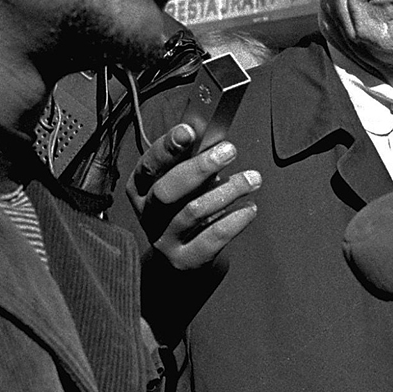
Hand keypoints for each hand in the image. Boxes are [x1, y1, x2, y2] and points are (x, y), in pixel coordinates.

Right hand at [127, 123, 259, 269]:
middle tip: (229, 151)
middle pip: (167, 190)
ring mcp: (164, 239)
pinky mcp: (184, 260)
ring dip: (227, 191)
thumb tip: (215, 140)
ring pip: (193, 212)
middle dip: (199, 167)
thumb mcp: (180, 184)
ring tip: (252, 179)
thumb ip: (191, 163)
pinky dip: (233, 221)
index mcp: (141, 188)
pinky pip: (210, 239)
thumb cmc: (183, 209)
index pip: (148, 165)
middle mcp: (148, 214)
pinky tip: (249, 208)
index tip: (189, 130)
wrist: (178, 261)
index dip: (167, 147)